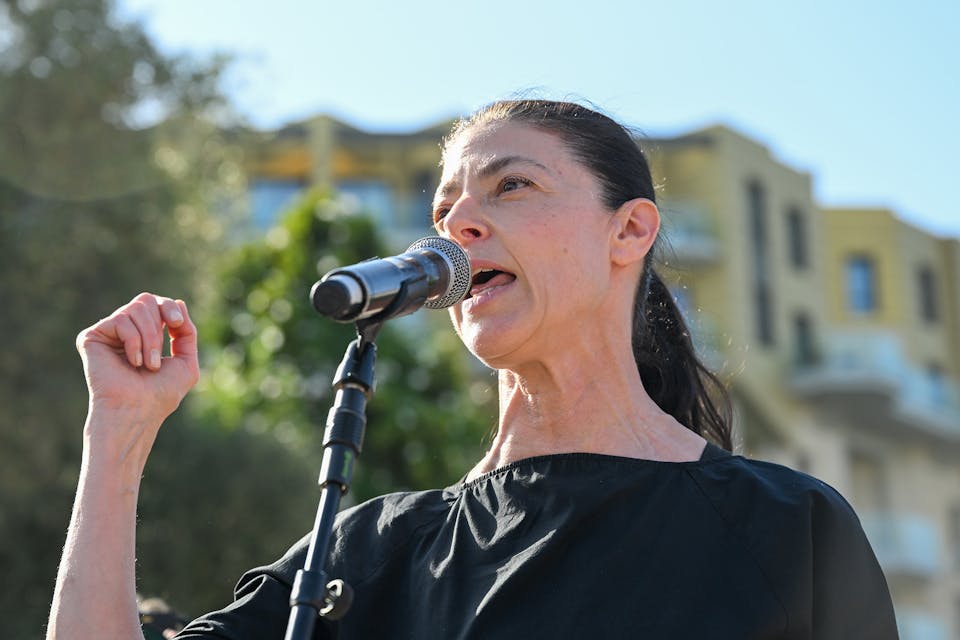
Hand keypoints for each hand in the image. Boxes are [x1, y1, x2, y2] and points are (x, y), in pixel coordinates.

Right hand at [76, 293, 199, 461]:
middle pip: (146, 300)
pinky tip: (132, 363)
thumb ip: (187, 332)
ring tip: (147, 364)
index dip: (169, 307)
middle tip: (158, 357)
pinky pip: (121, 320)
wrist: (139, 409)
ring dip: (150, 338)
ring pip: (136, 308)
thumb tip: (178, 303)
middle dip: (159, 325)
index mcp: (144, 334)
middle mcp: (124, 331)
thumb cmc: (161, 393)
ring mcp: (107, 333)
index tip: (177, 325)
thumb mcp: (186, 360)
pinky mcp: (91, 337)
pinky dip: (134, 342)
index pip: (156, 304)